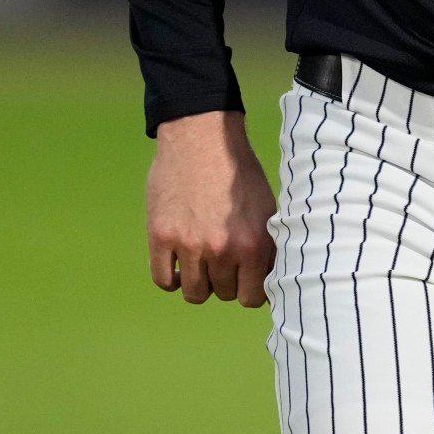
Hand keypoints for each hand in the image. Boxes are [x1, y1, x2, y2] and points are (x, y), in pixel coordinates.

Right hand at [145, 111, 277, 306]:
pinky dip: (172, 278)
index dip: (250, 290)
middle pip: (223, 294)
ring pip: (194, 292)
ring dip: (199, 281)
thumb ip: (268, 247)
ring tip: (202, 261)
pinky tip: (179, 264)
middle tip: (223, 258)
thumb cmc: (238, 170)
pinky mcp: (160, 236)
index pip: (252, 298)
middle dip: (225, 280)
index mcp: (253, 244)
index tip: (246, 279)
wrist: (201, 135)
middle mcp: (221, 249)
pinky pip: (163, 280)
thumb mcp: (267, 207)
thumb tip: (273, 280)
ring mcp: (188, 244)